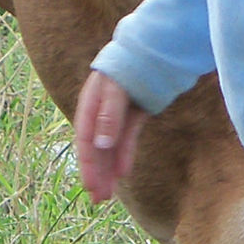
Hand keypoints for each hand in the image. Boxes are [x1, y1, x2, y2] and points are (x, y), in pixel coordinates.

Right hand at [73, 71, 147, 201]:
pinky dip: (124, 154)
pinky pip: (127, 137)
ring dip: (108, 169)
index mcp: (91, 100)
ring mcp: (118, 111)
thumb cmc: (134, 63)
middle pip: (95, 145)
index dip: (87, 162)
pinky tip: (123, 172)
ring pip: (110, 145)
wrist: (159, 44)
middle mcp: (101, 107)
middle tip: (98, 199)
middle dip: (96, 172)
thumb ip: (109, 115)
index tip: (90, 185)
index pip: (85, 136)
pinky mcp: (134, 111)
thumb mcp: (118, 88)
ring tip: (106, 195)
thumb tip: (100, 145)